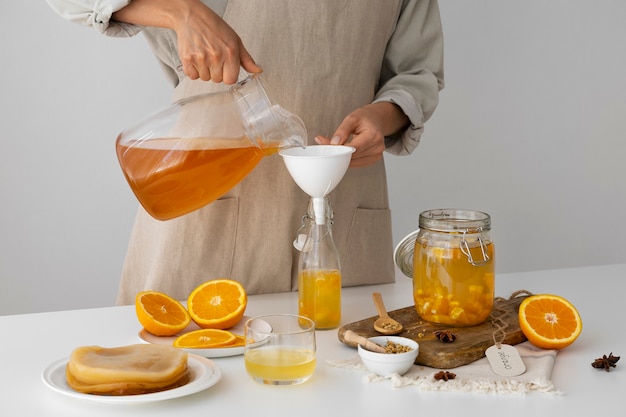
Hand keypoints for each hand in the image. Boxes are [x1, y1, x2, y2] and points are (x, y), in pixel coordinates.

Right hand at [113, 0, 261, 83]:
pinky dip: (193, 70)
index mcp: (231, 50)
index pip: (232, 79)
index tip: (224, 67)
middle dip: (215, 72)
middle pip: (218, 81)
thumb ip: (247, 58)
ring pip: (205, 79)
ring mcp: (201, 57)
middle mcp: (217, 54)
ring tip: (202, 53)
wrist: (186, 12)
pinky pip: (193, 76)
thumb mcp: (234, 39)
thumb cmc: (213, 27)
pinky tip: (193, 56)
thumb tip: (259, 72)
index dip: (227, 75)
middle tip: (212, 56)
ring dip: (204, 71)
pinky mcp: (186, 58)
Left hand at [315, 102, 408, 167]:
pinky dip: (348, 159)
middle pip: (352, 156)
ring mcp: (376, 155)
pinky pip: (356, 164)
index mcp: (373, 135)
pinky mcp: (373, 159)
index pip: (353, 148)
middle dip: (338, 152)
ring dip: (342, 156)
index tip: (328, 146)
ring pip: (353, 162)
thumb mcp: (352, 118)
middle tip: (327, 144)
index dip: (339, 149)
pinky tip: (346, 151)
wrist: (376, 120)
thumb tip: (334, 143)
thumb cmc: (365, 118)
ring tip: (338, 145)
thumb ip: (342, 130)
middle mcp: (377, 147)